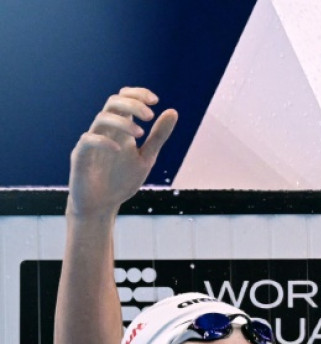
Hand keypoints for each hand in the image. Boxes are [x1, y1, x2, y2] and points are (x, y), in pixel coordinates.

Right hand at [68, 87, 177, 217]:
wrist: (102, 205)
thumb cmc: (122, 180)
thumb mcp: (147, 157)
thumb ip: (158, 136)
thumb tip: (173, 111)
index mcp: (120, 128)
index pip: (124, 99)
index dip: (138, 94)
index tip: (156, 100)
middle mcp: (105, 131)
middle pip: (112, 103)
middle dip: (132, 104)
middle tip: (150, 115)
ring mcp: (91, 142)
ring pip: (101, 118)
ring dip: (122, 122)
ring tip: (141, 133)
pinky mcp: (80, 156)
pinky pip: (88, 140)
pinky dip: (104, 141)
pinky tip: (120, 150)